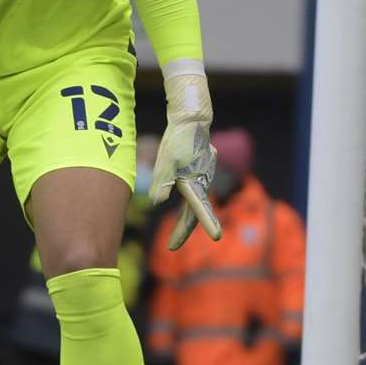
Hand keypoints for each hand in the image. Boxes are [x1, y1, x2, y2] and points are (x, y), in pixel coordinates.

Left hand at [150, 64, 222, 249]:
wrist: (192, 119)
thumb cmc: (178, 140)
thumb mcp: (165, 161)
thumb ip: (162, 182)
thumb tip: (156, 201)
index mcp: (195, 183)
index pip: (198, 210)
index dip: (199, 227)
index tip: (209, 239)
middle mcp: (203, 183)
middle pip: (195, 212)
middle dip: (183, 230)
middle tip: (172, 245)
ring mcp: (205, 177)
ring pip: (196, 203)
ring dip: (187, 218)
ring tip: (176, 234)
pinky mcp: (203, 171)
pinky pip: (197, 192)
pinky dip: (191, 203)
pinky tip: (185, 205)